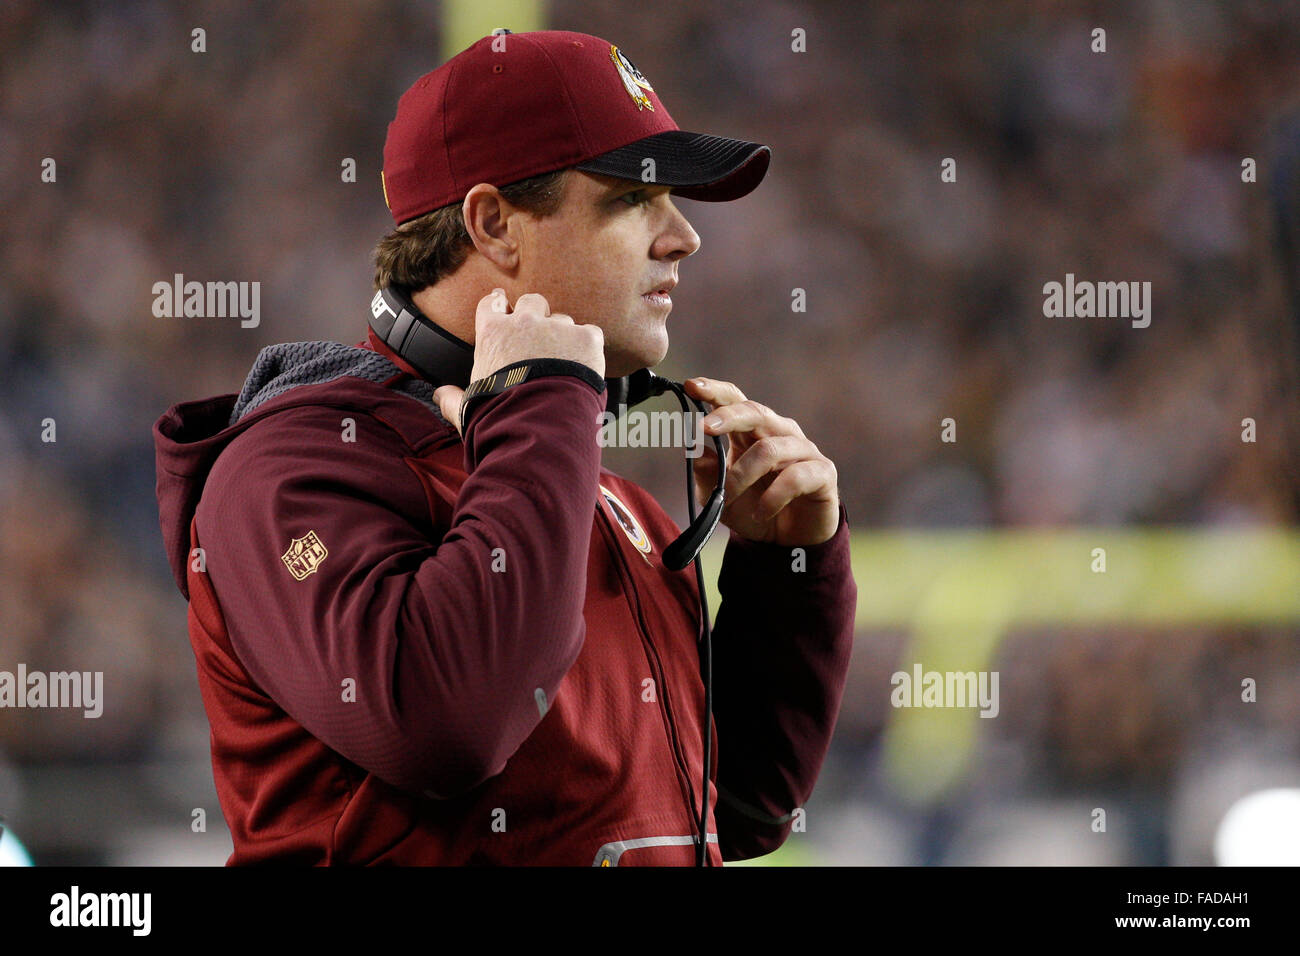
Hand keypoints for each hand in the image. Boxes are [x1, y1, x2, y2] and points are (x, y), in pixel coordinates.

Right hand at [434, 289, 604, 435]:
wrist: (538, 426)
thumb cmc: (500, 417)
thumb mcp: (467, 408)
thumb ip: (452, 399)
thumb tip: (440, 395)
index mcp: (493, 334)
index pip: (491, 304)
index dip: (497, 303)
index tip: (501, 303)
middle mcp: (525, 322)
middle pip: (533, 301)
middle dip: (536, 315)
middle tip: (539, 338)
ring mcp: (557, 328)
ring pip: (563, 320)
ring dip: (564, 336)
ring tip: (565, 364)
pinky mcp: (586, 340)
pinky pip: (590, 334)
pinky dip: (588, 349)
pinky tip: (584, 368)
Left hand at [684, 377, 839, 545]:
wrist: (790, 543)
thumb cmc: (754, 510)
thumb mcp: (721, 497)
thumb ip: (708, 474)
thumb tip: (693, 450)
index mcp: (752, 431)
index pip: (735, 401)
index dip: (714, 391)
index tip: (690, 386)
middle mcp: (779, 433)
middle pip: (755, 412)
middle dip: (728, 416)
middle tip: (704, 427)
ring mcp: (803, 450)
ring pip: (770, 449)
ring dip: (742, 475)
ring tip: (729, 498)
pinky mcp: (823, 472)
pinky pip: (795, 477)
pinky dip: (772, 496)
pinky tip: (761, 512)